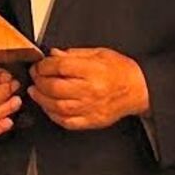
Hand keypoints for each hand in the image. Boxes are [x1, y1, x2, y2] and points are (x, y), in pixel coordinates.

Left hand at [28, 47, 147, 130]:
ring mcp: (91, 108)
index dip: (44, 65)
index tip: (40, 65)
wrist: (139, 89)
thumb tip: (53, 54)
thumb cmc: (121, 70)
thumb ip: (74, 54)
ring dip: (41, 99)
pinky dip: (54, 115)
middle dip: (39, 81)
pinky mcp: (92, 121)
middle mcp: (91, 91)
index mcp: (93, 71)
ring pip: (58, 107)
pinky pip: (67, 122)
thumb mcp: (99, 53)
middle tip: (35, 77)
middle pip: (55, 88)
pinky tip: (48, 107)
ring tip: (36, 92)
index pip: (60, 67)